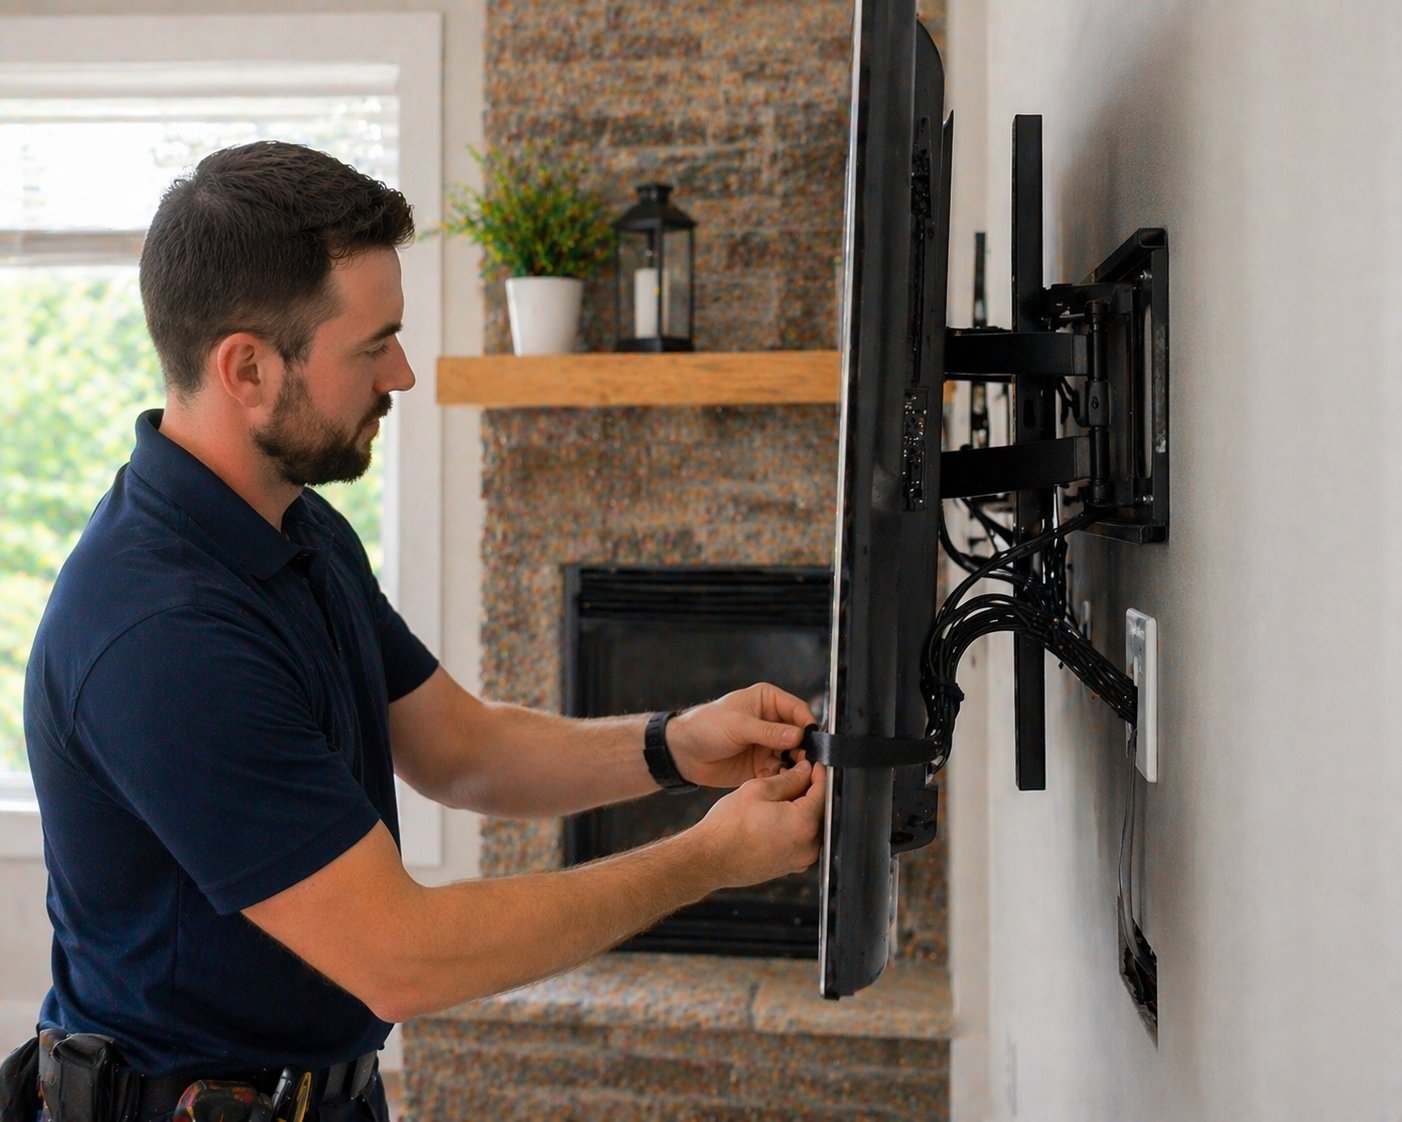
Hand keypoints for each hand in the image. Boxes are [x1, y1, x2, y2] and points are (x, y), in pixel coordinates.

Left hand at [665, 683, 816, 787]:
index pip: (798, 710)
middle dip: (803, 749)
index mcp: (768, 701)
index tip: (812, 741)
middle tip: (801, 761)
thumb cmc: (706, 726)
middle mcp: (772, 722)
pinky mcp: (763, 764)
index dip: (808, 724)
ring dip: (793, 765)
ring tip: (787, 772)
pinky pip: (781, 771)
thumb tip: (799, 735)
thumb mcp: (738, 726)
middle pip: (800, 735)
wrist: (684, 753)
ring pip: (793, 755)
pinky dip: (780, 776)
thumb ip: (768, 732)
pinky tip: (770, 778)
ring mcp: (769, 744)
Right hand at [692, 760, 826, 888]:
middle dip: (808, 790)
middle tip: (791, 776)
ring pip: (810, 825)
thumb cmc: (727, 829)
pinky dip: (793, 825)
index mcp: (804, 824)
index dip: (818, 773)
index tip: (811, 764)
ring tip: (777, 797)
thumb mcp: (758, 790)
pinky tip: (772, 816)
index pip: (823, 791)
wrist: (709, 860)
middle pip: (819, 809)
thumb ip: (789, 779)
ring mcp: (800, 860)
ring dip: (800, 808)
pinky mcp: (790, 866)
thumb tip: (805, 771)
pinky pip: (800, 840)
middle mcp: (808, 846)